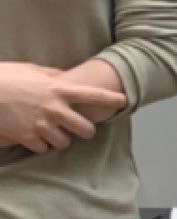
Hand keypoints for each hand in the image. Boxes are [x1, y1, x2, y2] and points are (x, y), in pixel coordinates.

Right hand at [0, 62, 128, 152]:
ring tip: (51, 132)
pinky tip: (34, 137)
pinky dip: (40, 145)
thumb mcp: (33, 70)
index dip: (112, 99)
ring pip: (64, 142)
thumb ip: (53, 75)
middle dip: (84, 131)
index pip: (94, 95)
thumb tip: (65, 76)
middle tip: (79, 128)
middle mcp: (55, 109)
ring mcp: (42, 125)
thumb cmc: (6, 77)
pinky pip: (43, 148)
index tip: (124, 101)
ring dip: (60, 139)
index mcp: (59, 89)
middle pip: (85, 130)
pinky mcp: (28, 138)